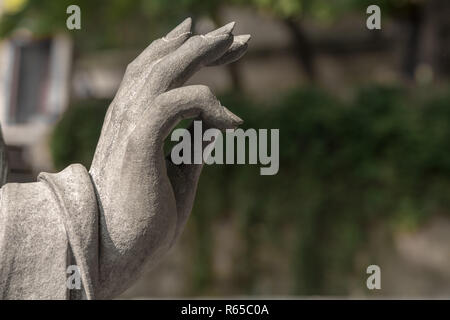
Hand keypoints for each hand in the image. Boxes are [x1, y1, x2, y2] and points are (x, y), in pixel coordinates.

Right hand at [89, 18, 248, 297]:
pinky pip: (176, 102)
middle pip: (162, 61)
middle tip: (236, 34)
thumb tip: (217, 125)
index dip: (182, 50)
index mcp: (132, 121)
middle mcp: (126, 114)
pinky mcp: (139, 140)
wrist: (117, 253)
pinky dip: (208, 104)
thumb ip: (194, 146)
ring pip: (165, 69)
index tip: (212, 39)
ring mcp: (129, 124)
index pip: (155, 71)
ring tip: (235, 43)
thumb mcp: (180, 176)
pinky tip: (233, 123)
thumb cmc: (145, 219)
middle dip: (201, 43)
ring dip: (202, 52)